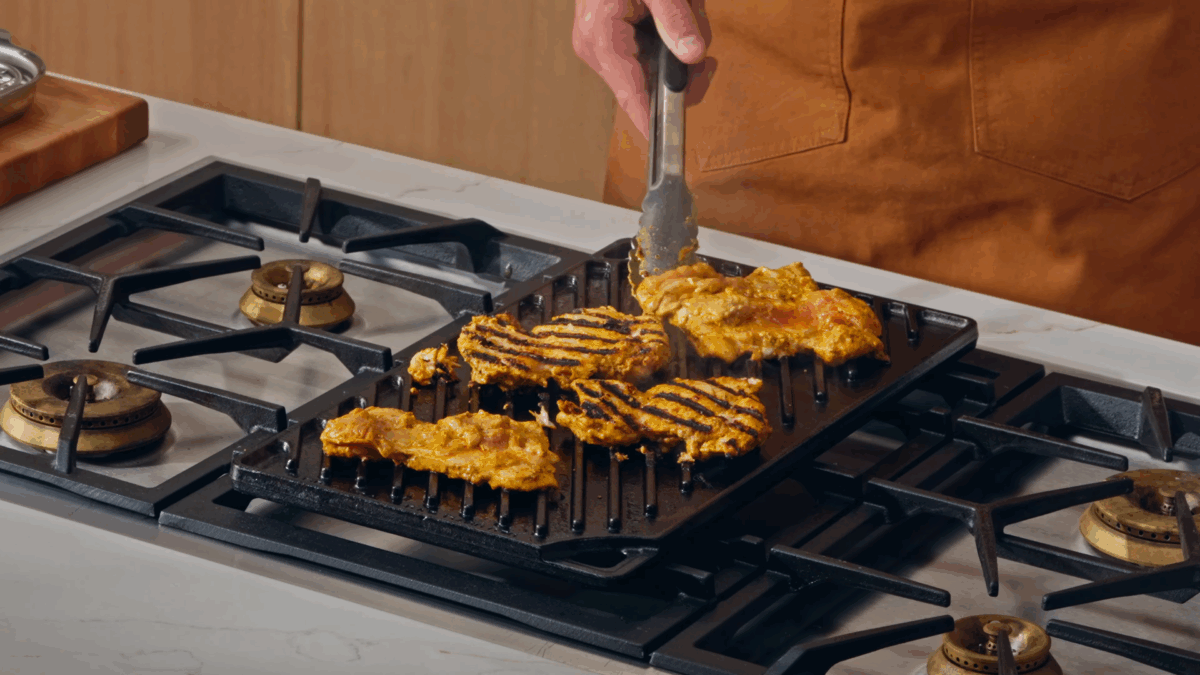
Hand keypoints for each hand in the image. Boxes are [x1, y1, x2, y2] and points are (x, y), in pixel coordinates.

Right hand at [573, 0, 713, 138]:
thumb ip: (676, 18)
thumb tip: (694, 55)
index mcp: (602, 39)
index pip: (631, 97)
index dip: (654, 122)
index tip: (670, 146)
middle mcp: (597, 50)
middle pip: (650, 87)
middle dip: (683, 65)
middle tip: (701, 39)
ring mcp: (603, 48)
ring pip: (655, 71)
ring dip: (679, 45)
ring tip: (681, 8)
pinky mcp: (611, 43)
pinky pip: (649, 56)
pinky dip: (668, 39)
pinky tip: (671, 13)